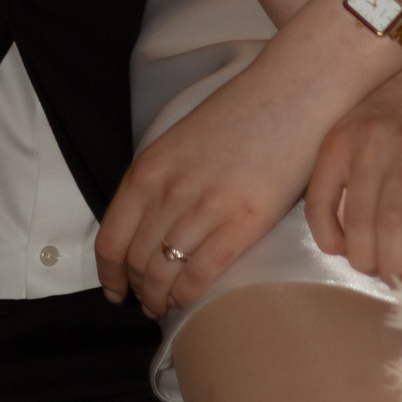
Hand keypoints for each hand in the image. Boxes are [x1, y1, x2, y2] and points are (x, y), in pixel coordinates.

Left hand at [96, 0, 394, 317]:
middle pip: (136, 261)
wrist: (291, 95)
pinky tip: (190, 302)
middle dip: (137, 290)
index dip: (109, 273)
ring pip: (164, 273)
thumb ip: (161, 181)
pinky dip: (189, 296)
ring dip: (161, 298)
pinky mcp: (242, 223)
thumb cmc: (241, 116)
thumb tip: (149, 226)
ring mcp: (204, 209)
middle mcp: (168, 192)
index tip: (115, 290)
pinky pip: (200, 275)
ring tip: (167, 306)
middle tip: (146, 302)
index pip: (111, 238)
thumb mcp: (182, 142)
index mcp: (149, 169)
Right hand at [304, 64, 401, 281]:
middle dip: (392, 268)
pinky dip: (326, 234)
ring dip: (361, 257)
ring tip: (369, 264)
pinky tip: (339, 246)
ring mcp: (365, 143)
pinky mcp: (333, 143)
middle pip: (394, 225)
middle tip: (393, 279)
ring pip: (357, 219)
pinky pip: (320, 202)